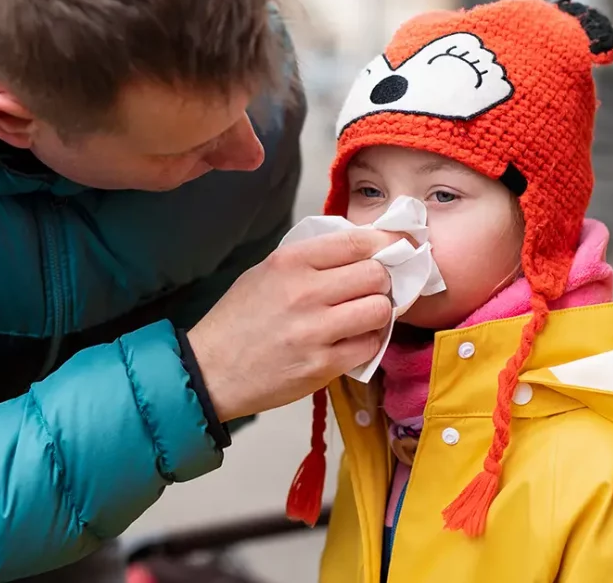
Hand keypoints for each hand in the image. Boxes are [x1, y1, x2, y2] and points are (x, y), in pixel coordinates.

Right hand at [188, 229, 400, 421]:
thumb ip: (311, 259)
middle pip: (376, 275)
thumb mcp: (266, 272)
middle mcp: (304, 292)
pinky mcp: (322, 366)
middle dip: (384, 280)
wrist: (211, 370)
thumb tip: (362, 249)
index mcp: (290, 262)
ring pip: (379, 310)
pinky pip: (369, 346)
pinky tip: (354, 339)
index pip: (357, 242)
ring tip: (365, 315)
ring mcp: (314, 331)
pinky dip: (369, 341)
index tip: (401, 247)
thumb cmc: (239, 320)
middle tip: (376, 288)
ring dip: (380, 312)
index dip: (389, 243)